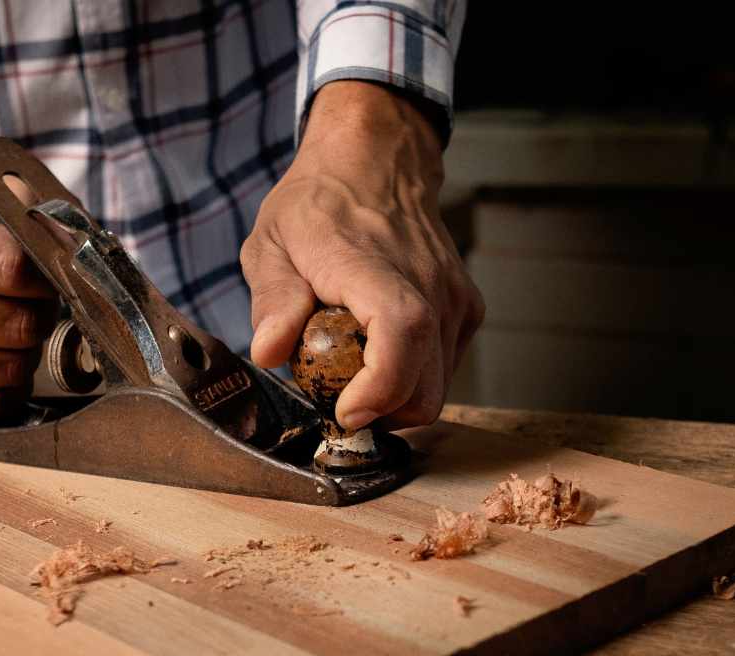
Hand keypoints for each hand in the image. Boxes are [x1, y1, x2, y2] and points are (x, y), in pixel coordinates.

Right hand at [0, 184, 52, 421]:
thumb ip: (13, 205)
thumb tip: (65, 236)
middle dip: (38, 317)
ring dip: (23, 354)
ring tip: (8, 332)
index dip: (44, 279)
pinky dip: (4, 389)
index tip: (44, 279)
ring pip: (8, 370)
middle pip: (16, 325)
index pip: (12, 269)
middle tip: (31, 307)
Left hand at [242, 81, 484, 428]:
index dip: (379, 388)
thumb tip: (269, 353)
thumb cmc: (318, 204)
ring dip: (395, 401)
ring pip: (437, 388)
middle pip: (424, 386)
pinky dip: (414, 379)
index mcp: (372, 265)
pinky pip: (445, 369)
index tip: (345, 411)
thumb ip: (272, 300)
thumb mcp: (271, 244)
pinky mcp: (466, 308)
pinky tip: (379, 354)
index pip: (401, 333)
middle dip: (379, 414)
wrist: (377, 161)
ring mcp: (453, 298)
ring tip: (355, 374)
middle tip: (337, 399)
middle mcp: (427, 284)